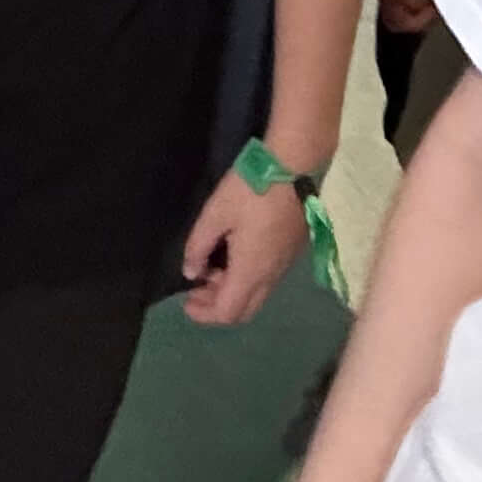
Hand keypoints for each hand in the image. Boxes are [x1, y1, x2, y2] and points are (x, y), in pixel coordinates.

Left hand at [179, 164, 308, 327]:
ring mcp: (285, 265)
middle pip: (244, 311)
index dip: (204, 314)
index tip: (186, 300)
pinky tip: (234, 256)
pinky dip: (246, 279)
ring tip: (211, 269)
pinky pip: (267, 280)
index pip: (228, 313)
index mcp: (251, 271)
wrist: (295, 167)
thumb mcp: (215, 214)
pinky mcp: (292, 252)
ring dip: (232, 291)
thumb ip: (198, 247)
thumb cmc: (250, 189)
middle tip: (197, 288)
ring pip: (257, 296)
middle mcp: (271, 276)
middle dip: (217, 306)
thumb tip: (191, 273)